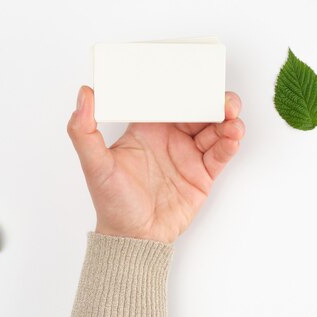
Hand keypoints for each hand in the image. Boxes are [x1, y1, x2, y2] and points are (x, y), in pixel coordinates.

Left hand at [67, 86, 244, 243]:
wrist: (133, 238)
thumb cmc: (112, 202)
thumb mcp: (94, 164)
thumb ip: (83, 130)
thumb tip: (83, 94)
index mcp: (147, 128)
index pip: (169, 99)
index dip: (184, 86)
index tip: (196, 77)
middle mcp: (170, 137)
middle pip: (199, 110)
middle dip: (215, 101)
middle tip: (224, 100)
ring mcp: (188, 155)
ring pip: (215, 129)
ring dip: (227, 121)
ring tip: (232, 121)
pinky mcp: (202, 174)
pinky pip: (220, 154)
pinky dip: (229, 144)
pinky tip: (233, 138)